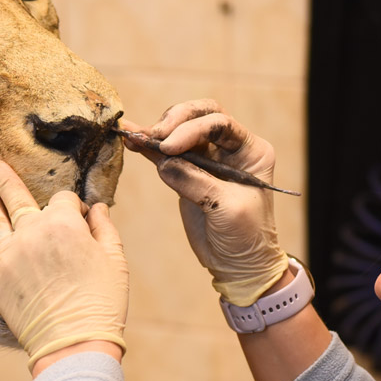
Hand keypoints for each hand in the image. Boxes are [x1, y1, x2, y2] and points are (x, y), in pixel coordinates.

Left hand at [0, 161, 128, 371]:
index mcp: (64, 223)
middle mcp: (32, 232)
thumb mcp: (115, 260)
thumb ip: (104, 228)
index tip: (77, 215)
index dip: (71, 204)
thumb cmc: (101, 302)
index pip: (62, 199)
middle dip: (3, 178)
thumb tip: (96, 208)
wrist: (74, 343)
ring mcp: (9, 254)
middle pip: (15, 196)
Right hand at [123, 99, 288, 305]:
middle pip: (199, 116)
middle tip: (154, 136)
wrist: (238, 264)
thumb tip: (163, 162)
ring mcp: (207, 158)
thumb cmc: (245, 236)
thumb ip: (195, 180)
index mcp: (250, 150)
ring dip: (157, 131)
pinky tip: (129, 138)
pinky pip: (164, 153)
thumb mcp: (226, 208)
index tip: (169, 147)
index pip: (219, 123)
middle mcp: (230, 148)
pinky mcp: (186, 172)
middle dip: (175, 120)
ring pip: (179, 130)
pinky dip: (148, 146)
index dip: (192, 129)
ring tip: (136, 138)